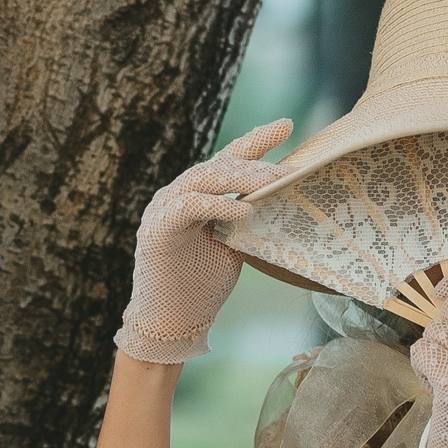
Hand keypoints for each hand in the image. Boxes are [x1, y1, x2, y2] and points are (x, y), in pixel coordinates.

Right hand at [114, 119, 292, 363]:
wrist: (172, 323)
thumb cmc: (201, 286)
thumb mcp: (232, 243)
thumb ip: (244, 217)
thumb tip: (281, 198)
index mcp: (195, 197)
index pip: (227, 161)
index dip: (255, 141)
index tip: (287, 124)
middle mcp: (177, 196)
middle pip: (218, 165)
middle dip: (256, 161)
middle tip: (290, 168)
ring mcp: (163, 210)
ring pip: (202, 178)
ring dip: (241, 178)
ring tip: (274, 181)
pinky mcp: (156, 230)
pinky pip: (188, 206)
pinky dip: (217, 205)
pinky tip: (245, 208)